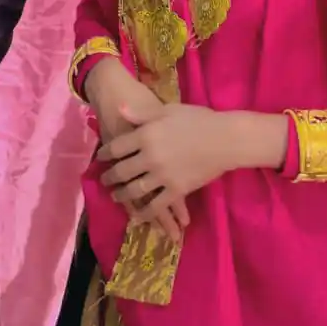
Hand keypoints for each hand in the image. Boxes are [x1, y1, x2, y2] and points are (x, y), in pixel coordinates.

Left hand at [99, 105, 288, 224]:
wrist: (225, 139)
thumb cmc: (198, 119)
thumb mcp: (168, 110)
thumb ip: (142, 114)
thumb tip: (119, 109)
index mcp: (146, 135)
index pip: (117, 147)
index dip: (106, 154)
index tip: (100, 158)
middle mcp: (149, 157)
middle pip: (122, 171)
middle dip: (110, 177)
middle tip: (103, 180)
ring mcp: (162, 176)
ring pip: (135, 190)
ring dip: (122, 195)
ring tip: (116, 196)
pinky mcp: (176, 190)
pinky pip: (156, 205)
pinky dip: (144, 213)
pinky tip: (136, 216)